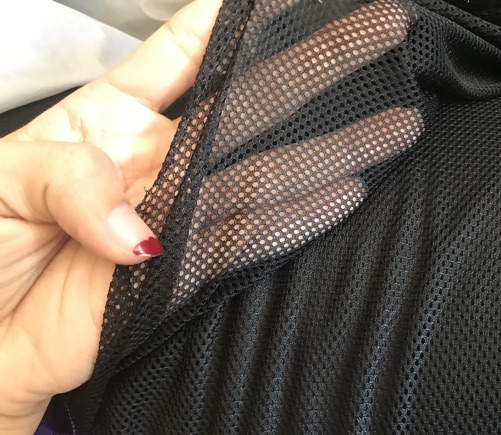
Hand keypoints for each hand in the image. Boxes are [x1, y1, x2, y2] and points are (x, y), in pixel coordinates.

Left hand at [0, 0, 419, 434]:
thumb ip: (70, 179)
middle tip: (376, 33)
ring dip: (331, 148)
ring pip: (266, 173)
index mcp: (109, 119)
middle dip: (313, 67)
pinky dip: (297, 222)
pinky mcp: (183, 273)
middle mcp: (158, 161)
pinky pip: (248, 242)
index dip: (228, 22)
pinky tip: (345, 193)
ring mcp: (178, 215)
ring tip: (391, 123)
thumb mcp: (3, 182)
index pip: (180, 53)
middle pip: (247, 105)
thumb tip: (140, 227)